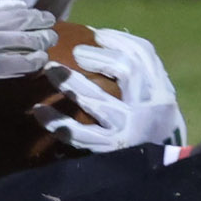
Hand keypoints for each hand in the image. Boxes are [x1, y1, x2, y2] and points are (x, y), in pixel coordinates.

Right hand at [0, 0, 55, 116]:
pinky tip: (40, 61)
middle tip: (50, 23)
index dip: (16, 8)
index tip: (28, 9)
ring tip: (50, 42)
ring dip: (39, 40)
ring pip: (21, 39)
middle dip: (36, 21)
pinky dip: (31, 61)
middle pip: (15, 19)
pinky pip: (16, 62)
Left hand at [40, 27, 187, 152]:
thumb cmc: (148, 121)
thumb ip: (136, 71)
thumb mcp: (153, 95)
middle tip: (74, 51)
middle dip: (98, 57)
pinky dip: (58, 123)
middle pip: (126, 72)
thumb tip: (100, 38)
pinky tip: (40, 111)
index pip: (144, 55)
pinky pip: (81, 135)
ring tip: (50, 70)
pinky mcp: (111, 148)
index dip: (118, 40)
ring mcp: (129, 129)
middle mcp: (149, 107)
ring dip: (73, 84)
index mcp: (160, 88)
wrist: (159, 166)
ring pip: (100, 103)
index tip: (96, 34)